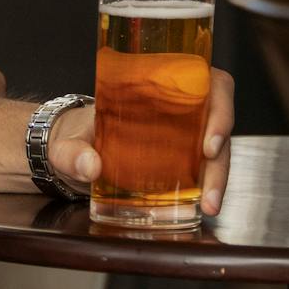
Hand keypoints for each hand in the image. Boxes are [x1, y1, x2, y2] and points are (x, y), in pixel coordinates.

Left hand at [47, 69, 239, 216]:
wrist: (69, 151)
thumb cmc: (74, 134)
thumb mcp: (67, 141)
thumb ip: (72, 152)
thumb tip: (91, 165)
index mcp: (160, 86)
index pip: (208, 83)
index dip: (220, 108)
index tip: (209, 143)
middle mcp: (179, 107)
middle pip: (219, 120)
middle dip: (222, 156)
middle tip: (211, 189)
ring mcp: (183, 134)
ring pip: (217, 148)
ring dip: (218, 178)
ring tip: (210, 206)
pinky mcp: (180, 158)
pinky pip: (205, 168)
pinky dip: (208, 187)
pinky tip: (205, 205)